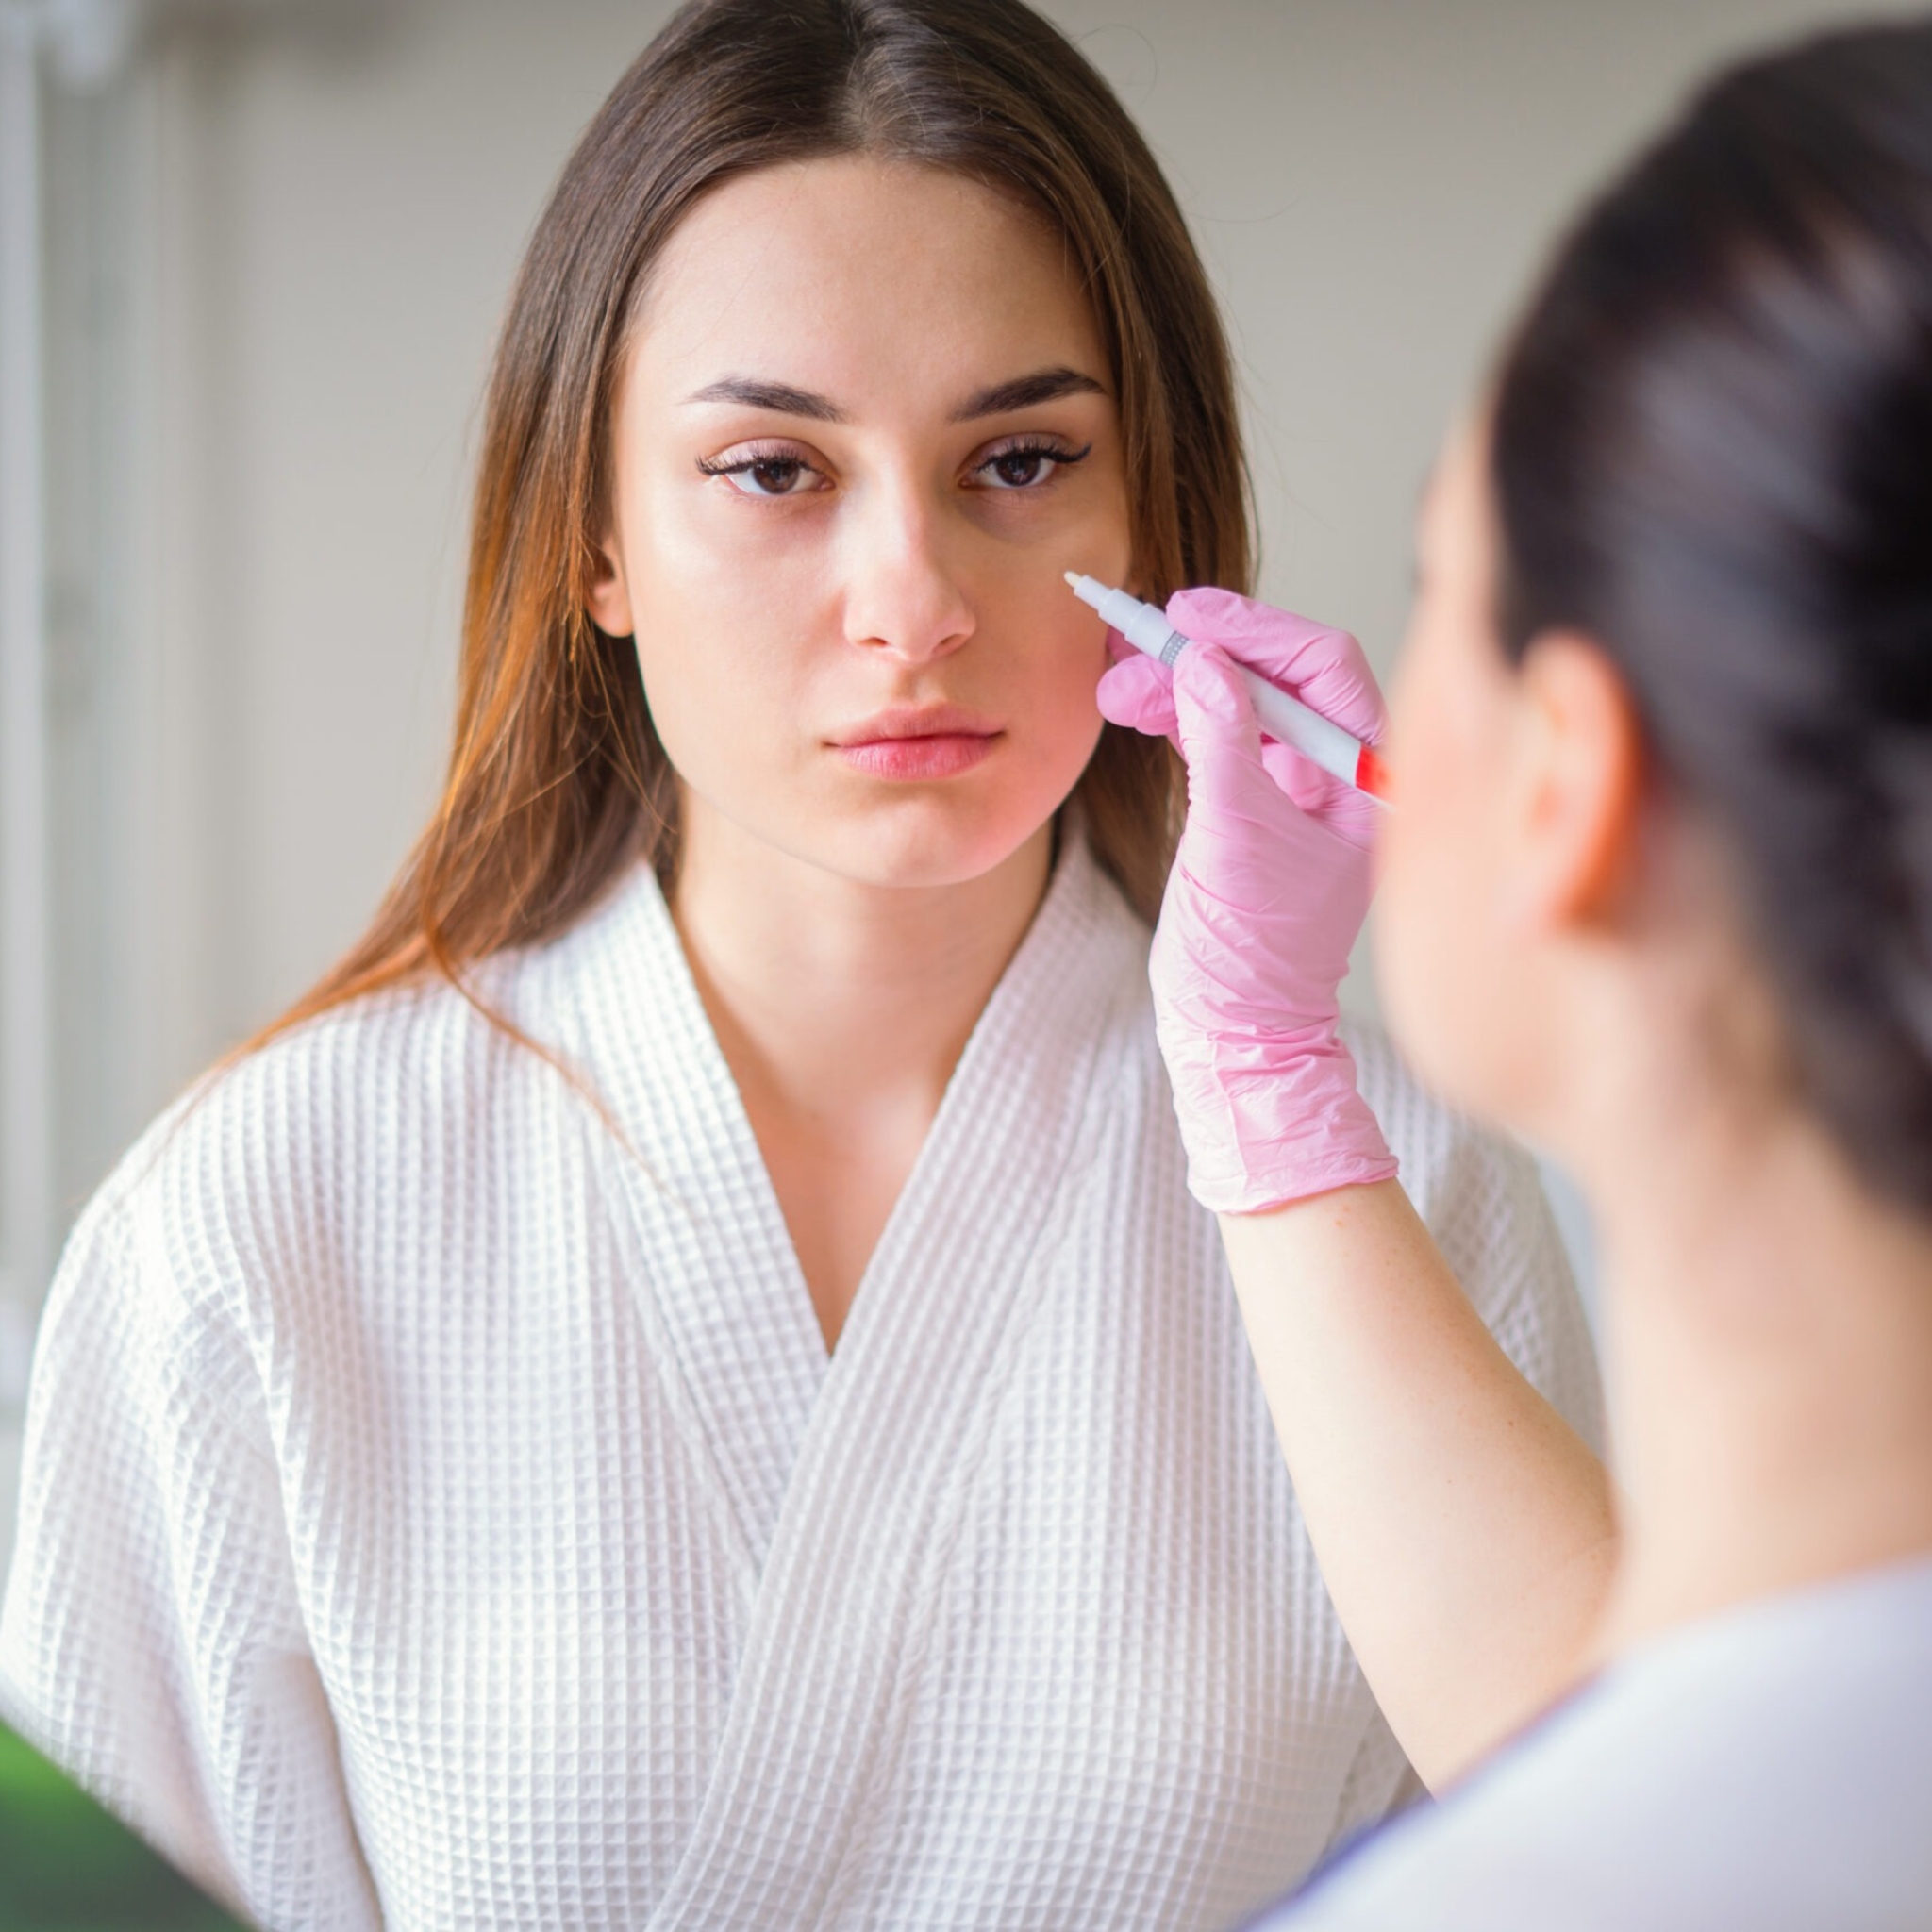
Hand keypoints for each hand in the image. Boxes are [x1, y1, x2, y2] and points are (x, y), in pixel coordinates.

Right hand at [1097, 587, 1397, 1210]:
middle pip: (1280, 676)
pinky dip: (1178, 717)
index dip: (1256, 631)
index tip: (1190, 615)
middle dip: (1207, 654)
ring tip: (1116, 682)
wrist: (1234, 1030)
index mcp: (1372, 783)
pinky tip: (1136, 704)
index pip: (1327, 670)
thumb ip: (1222, 744)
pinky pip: (1222, 737)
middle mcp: (1346, 776)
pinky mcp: (1258, 807)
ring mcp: (1302, 790)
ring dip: (1179, 684)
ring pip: (1242, 703)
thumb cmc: (1252, 956)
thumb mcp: (1233, 839)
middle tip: (1141, 637)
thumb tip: (1203, 660)